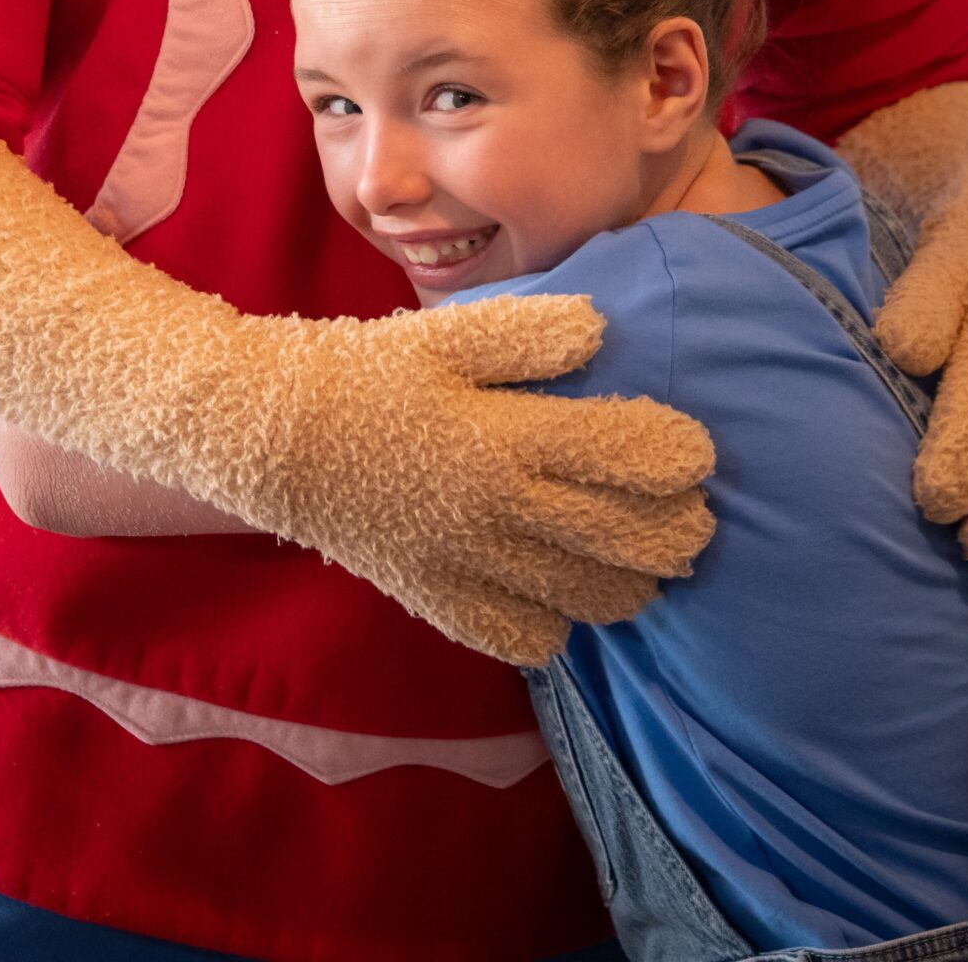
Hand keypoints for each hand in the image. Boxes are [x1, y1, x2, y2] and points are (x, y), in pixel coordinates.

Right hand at [230, 294, 716, 664]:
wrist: (267, 435)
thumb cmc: (365, 373)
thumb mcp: (442, 335)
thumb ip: (526, 335)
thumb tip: (602, 329)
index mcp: (504, 435)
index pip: (618, 453)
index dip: (673, 456)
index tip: (699, 456)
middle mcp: (496, 507)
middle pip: (617, 537)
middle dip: (674, 535)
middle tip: (697, 525)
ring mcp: (465, 561)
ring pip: (580, 596)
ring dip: (630, 588)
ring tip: (648, 573)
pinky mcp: (433, 597)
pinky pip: (514, 637)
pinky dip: (551, 629)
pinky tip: (561, 606)